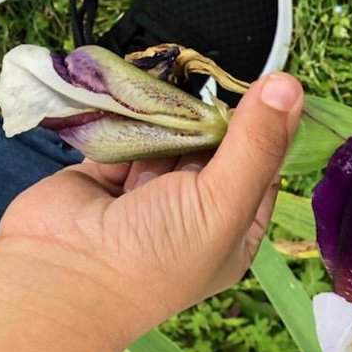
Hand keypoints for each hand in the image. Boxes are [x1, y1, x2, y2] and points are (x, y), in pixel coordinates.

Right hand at [0, 72, 302, 348]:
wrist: (61, 277)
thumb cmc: (157, 253)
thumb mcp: (223, 201)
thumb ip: (255, 144)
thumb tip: (290, 86)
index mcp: (233, 231)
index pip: (262, 172)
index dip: (266, 131)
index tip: (266, 87)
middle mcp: (194, 214)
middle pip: (216, 150)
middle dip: (214, 116)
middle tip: (215, 75)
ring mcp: (147, 194)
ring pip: (171, 138)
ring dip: (173, 111)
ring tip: (178, 74)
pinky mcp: (105, 174)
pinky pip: (127, 134)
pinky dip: (132, 114)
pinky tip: (142, 86)